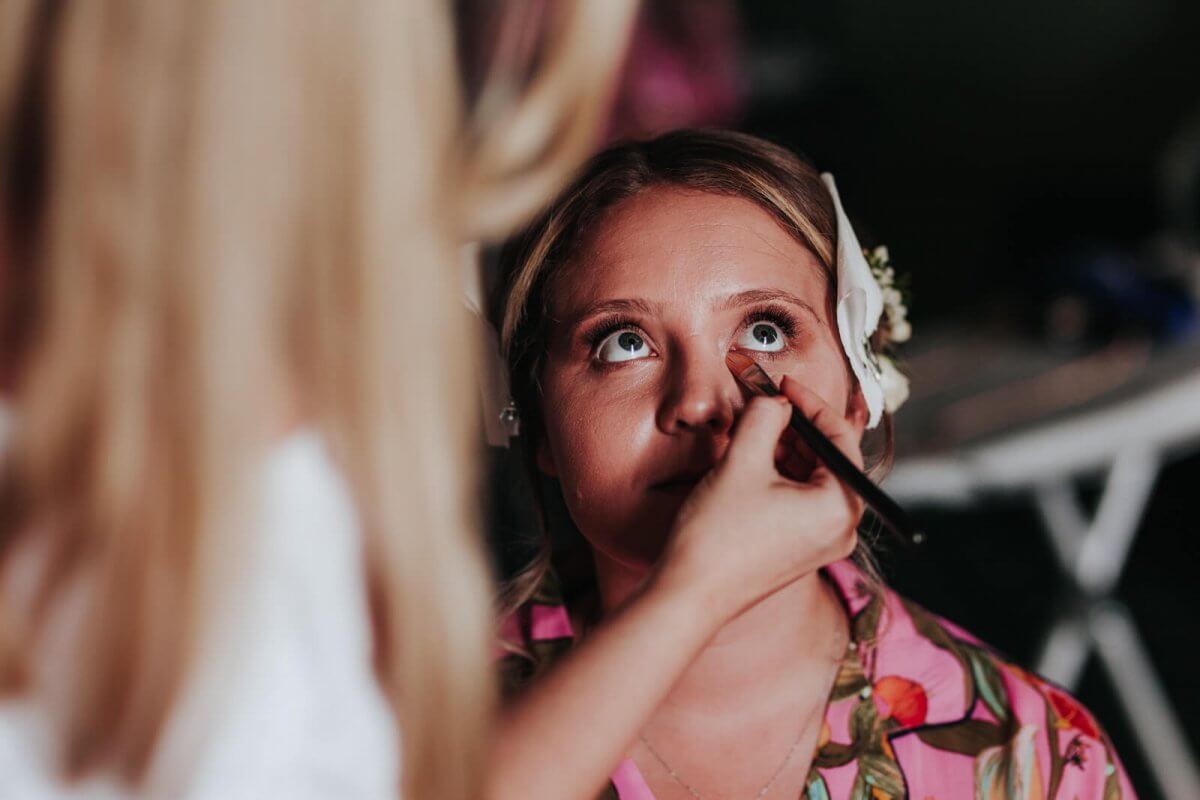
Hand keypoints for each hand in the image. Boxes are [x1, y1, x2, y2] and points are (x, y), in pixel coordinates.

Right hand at [654, 377, 865, 620]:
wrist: (689, 594)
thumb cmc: (718, 536)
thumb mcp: (742, 461)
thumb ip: (765, 416)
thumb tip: (776, 400)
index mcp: (841, 506)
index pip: (840, 438)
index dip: (810, 403)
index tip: (783, 384)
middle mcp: (841, 528)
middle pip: (828, 458)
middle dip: (795, 427)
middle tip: (764, 403)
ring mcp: (821, 542)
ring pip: (811, 477)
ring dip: (784, 449)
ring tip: (751, 432)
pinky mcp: (799, 550)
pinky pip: (799, 499)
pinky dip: (779, 475)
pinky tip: (750, 462)